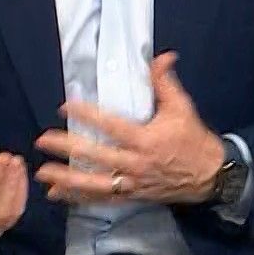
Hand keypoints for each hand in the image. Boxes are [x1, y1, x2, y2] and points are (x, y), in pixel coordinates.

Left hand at [34, 52, 224, 205]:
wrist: (210, 176)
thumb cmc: (193, 140)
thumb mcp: (182, 108)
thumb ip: (166, 82)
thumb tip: (161, 56)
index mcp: (146, 139)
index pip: (111, 126)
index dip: (87, 115)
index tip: (66, 106)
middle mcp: (135, 163)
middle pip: (96, 156)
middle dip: (68, 148)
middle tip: (43, 141)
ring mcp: (132, 182)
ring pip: (94, 182)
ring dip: (67, 178)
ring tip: (42, 173)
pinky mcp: (131, 195)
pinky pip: (102, 198)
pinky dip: (79, 198)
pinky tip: (58, 195)